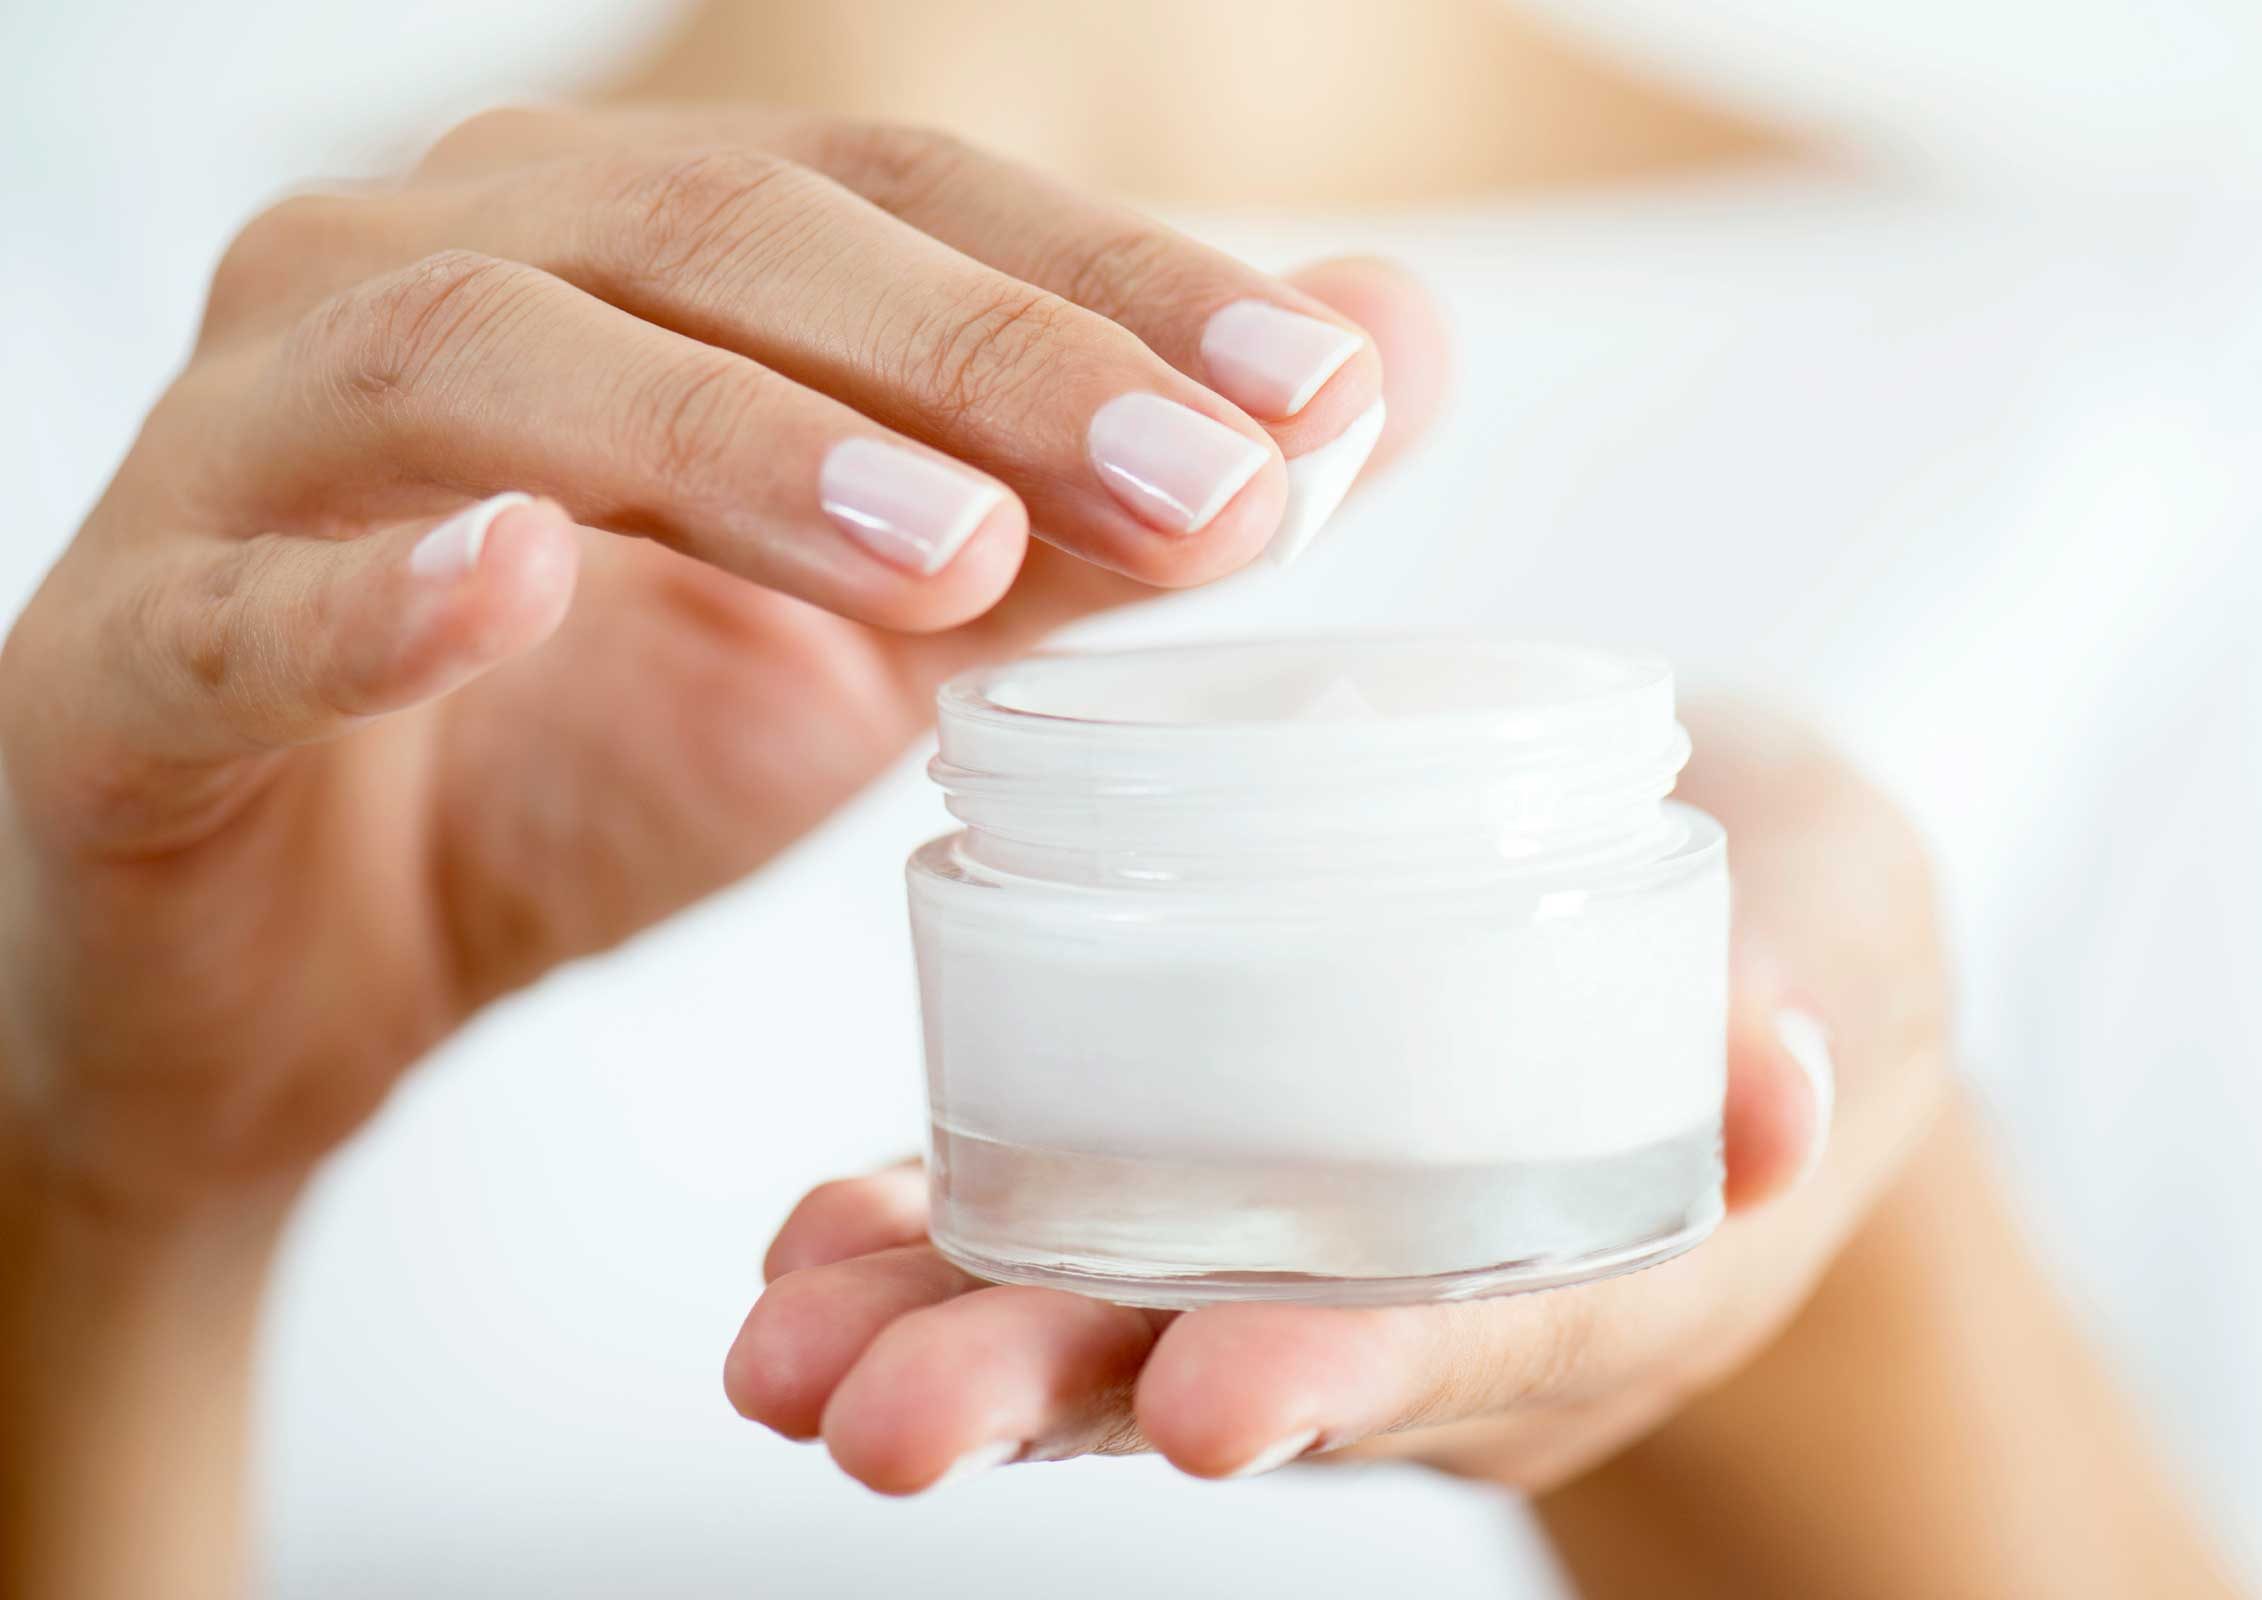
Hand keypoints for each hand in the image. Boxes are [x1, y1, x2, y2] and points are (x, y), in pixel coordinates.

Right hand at [0, 106, 1437, 1213]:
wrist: (314, 964)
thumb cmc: (590, 754)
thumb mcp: (889, 627)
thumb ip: (1110, 497)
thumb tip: (1385, 360)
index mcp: (624, 239)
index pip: (902, 201)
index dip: (1118, 290)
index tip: (1327, 407)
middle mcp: (433, 265)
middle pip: (723, 236)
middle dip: (985, 362)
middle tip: (1208, 497)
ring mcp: (253, 441)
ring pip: (487, 358)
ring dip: (735, 441)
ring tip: (947, 558)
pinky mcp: (133, 650)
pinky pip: (246, 601)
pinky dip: (381, 591)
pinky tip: (517, 578)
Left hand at [723, 697, 1951, 1492]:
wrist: (1722, 971)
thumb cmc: (1790, 941)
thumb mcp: (1849, 929)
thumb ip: (1817, 984)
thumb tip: (1779, 1066)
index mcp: (1611, 1266)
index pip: (1471, 1341)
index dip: (1340, 1373)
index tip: (1205, 1404)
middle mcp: (1432, 1305)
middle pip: (1235, 1373)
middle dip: (1055, 1399)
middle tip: (883, 1426)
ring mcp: (1312, 1256)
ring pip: (1114, 1322)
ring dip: (942, 1339)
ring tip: (780, 1352)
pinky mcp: (1220, 1178)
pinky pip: (1072, 1226)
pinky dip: (934, 1237)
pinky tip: (813, 1242)